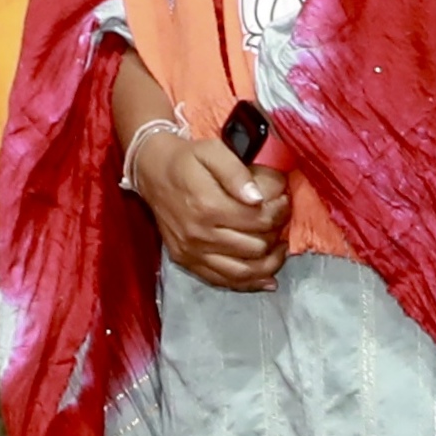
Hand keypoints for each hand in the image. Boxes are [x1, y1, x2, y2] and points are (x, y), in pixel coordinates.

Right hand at [132, 123, 287, 291]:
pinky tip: (266, 279)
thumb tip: (257, 198)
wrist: (151, 171)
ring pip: (242, 272)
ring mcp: (191, 251)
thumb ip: (236, 172)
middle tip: (282, 223)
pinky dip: (247, 284)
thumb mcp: (212, 151)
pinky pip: (221, 280)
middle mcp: (199, 234)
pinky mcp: (185, 260)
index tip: (284, 203)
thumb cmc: (186, 159)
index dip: (279, 213)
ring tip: (279, 250)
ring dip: (268, 265)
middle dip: (276, 235)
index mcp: (208, 206)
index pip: (259, 221)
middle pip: (254, 247)